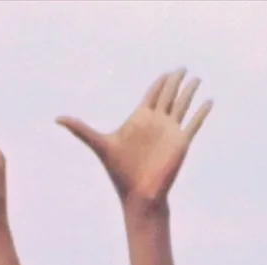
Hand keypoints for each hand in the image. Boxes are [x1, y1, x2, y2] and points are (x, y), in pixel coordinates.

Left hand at [57, 68, 211, 211]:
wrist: (139, 194)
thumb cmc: (119, 172)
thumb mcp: (99, 144)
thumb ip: (80, 129)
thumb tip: (56, 118)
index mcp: (140, 118)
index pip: (152, 93)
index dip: (160, 81)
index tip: (168, 71)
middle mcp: (157, 122)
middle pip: (168, 95)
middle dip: (176, 81)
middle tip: (183, 68)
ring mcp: (170, 131)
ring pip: (182, 105)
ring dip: (190, 92)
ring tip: (197, 79)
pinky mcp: (181, 142)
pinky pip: (194, 123)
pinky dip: (202, 112)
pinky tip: (209, 101)